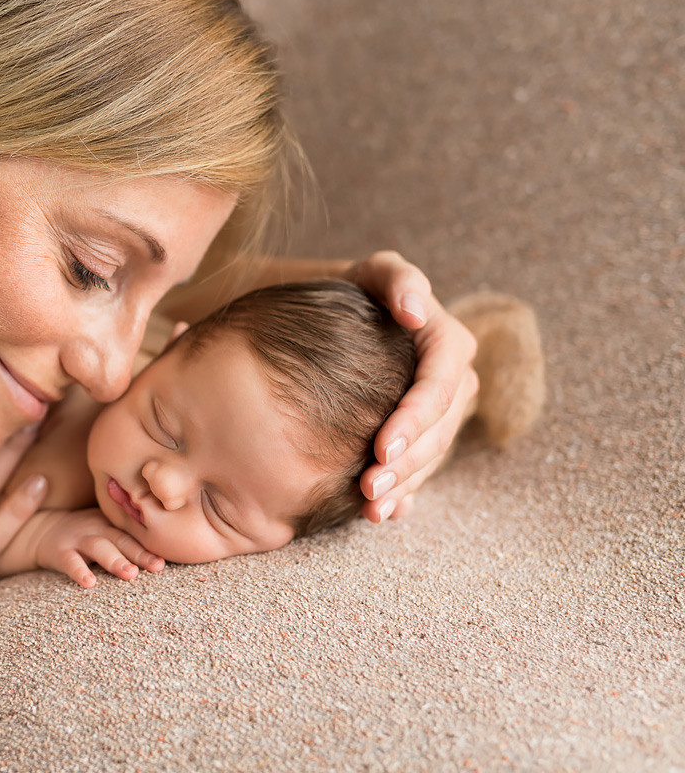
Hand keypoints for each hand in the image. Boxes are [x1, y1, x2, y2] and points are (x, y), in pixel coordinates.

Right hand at [33, 509, 164, 587]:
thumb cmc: (84, 535)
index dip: (151, 546)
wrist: (43, 530)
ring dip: (115, 560)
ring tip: (130, 574)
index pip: (134, 535)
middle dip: (140, 553)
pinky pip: (70, 562)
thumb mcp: (105, 529)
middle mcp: (97, 528)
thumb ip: (127, 538)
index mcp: (112, 524)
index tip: (167, 559)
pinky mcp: (59, 551)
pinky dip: (80, 571)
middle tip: (158, 566)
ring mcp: (77, 538)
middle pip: (122, 540)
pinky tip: (90, 583)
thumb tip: (165, 554)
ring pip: (99, 548)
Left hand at [345, 251, 478, 521]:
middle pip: (439, 431)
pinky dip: (405, 493)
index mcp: (448, 345)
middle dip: (408, 463)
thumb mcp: (371, 272)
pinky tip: (383, 514)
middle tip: (368, 489)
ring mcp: (439, 413)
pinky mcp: (421, 435)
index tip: (381, 448)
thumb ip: (396, 278)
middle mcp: (452, 381)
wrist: (333, 318)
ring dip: (406, 485)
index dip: (416, 420)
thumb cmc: (351, 290)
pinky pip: (421, 469)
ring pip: (432, 456)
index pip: (440, 388)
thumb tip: (417, 311)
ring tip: (370, 508)